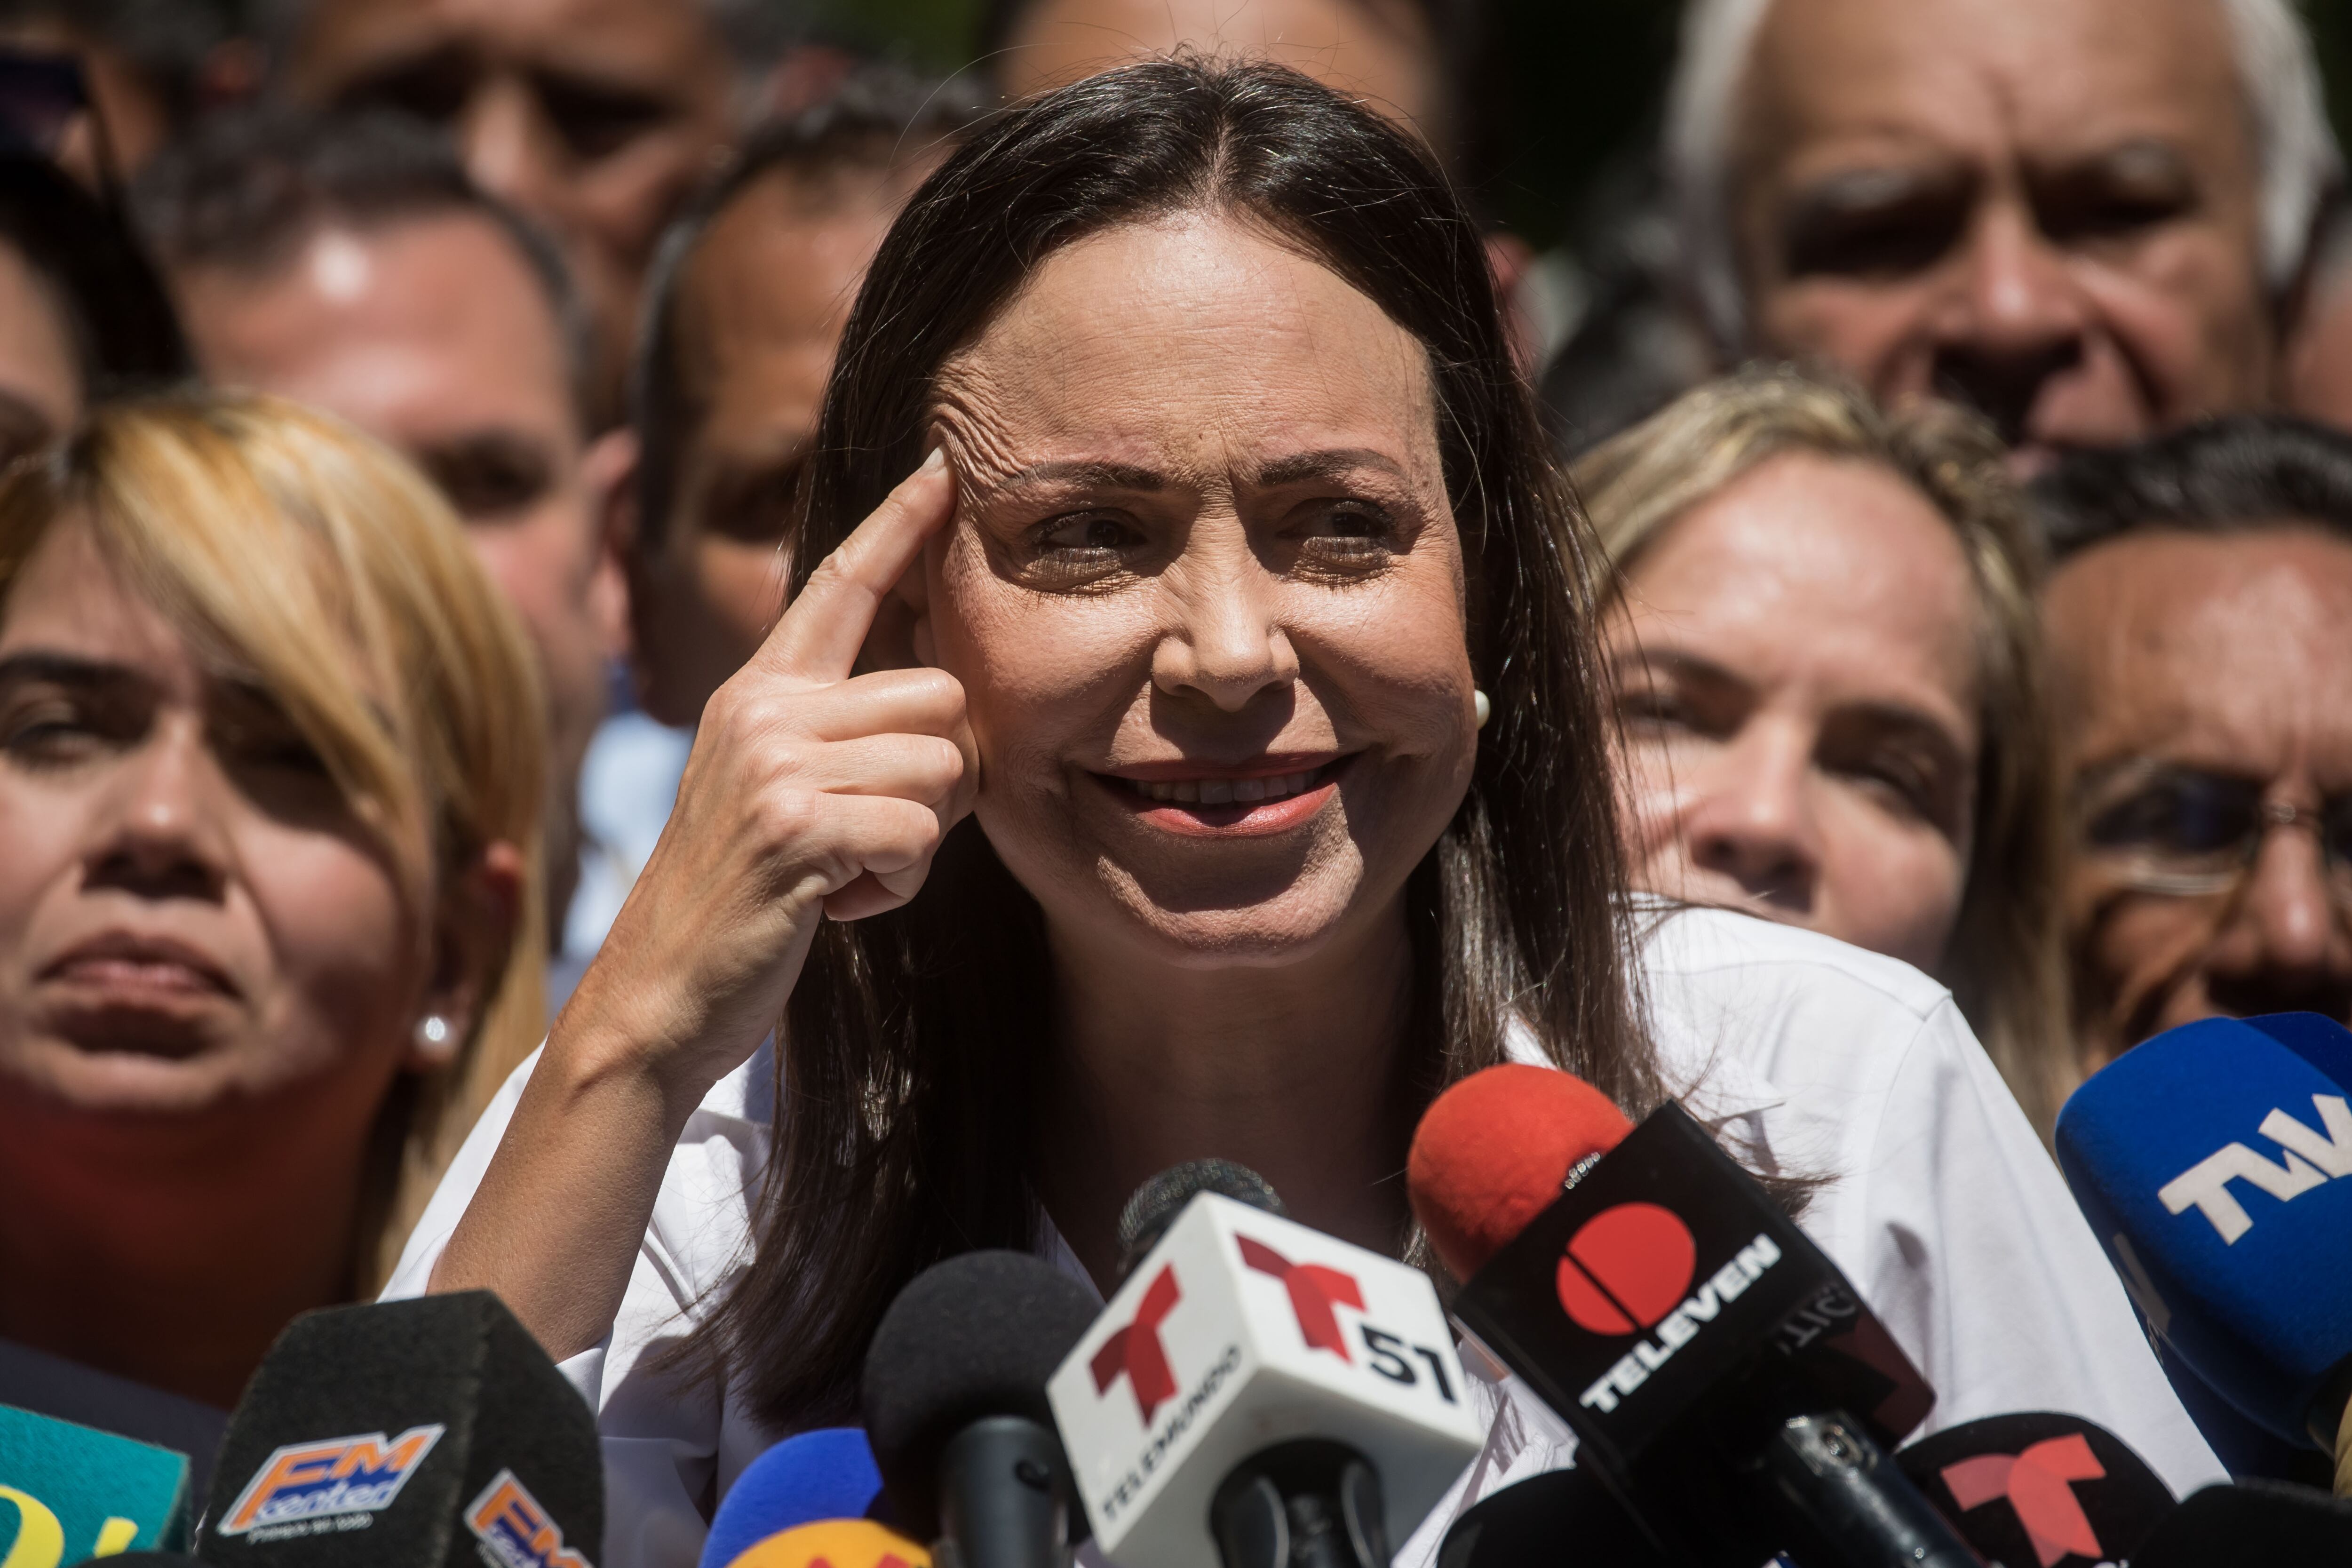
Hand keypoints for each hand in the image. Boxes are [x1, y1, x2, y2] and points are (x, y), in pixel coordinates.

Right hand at [559, 449, 970, 1111]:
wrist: (659, 997)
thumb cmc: (740, 904)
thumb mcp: (775, 793)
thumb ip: (833, 734)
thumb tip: (942, 704)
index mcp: (758, 693)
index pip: (839, 583)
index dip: (900, 526)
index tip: (944, 469)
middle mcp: (762, 709)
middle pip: (941, 695)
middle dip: (943, 778)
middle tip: (876, 834)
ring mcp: (774, 763)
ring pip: (943, 766)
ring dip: (918, 840)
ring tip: (846, 872)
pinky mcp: (795, 824)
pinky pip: (917, 833)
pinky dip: (897, 886)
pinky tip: (834, 905)